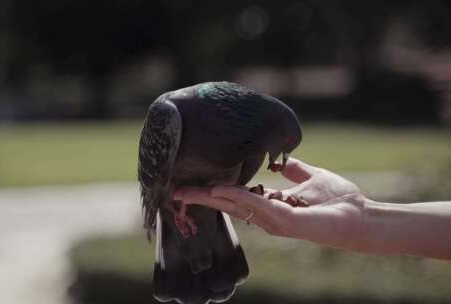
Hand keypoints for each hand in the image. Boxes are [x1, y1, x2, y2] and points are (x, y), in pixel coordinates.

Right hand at [175, 158, 368, 250]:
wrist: (363, 216)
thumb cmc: (340, 200)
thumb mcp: (311, 177)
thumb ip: (293, 170)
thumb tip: (279, 161)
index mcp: (270, 205)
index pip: (235, 198)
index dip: (214, 192)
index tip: (193, 186)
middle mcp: (267, 216)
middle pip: (227, 205)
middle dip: (201, 199)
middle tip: (176, 193)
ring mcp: (274, 220)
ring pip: (235, 206)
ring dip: (210, 198)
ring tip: (186, 193)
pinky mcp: (286, 221)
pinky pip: (255, 206)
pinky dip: (235, 196)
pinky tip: (218, 189)